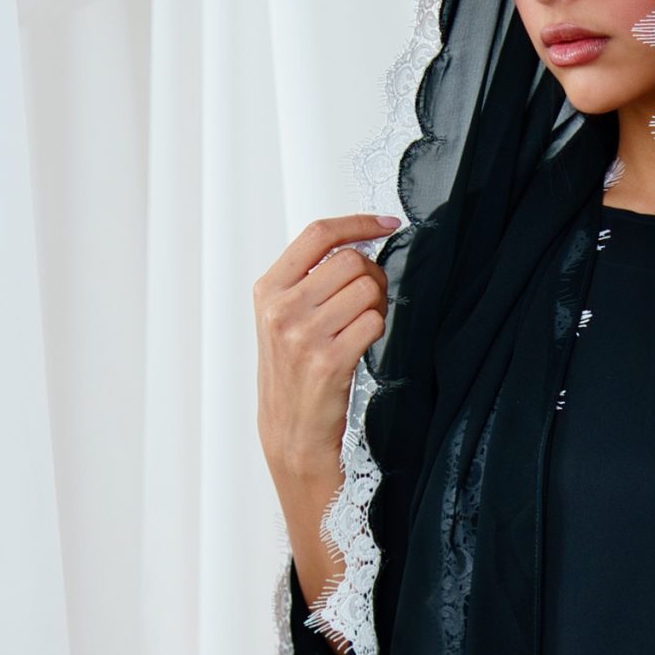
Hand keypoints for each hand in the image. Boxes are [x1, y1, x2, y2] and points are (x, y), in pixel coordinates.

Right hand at [253, 213, 399, 489]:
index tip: (386, 224)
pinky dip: (377, 329)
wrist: (290, 432)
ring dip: (377, 303)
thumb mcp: (284, 318)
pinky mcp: (329, 361)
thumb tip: (357, 245)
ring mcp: (303, 335)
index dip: (357, 223)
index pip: (317, 234)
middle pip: (349, 261)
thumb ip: (309, 280)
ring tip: (363, 323)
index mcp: (269, 290)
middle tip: (370, 297)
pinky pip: (374, 322)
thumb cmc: (293, 373)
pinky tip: (362, 344)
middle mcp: (282, 309)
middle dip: (372, 274)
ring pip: (366, 289)